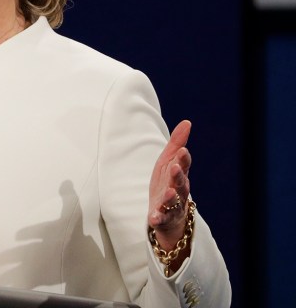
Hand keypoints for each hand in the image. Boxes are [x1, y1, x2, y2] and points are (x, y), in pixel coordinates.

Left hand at [148, 119, 192, 249]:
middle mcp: (178, 190)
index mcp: (179, 175)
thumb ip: (177, 143)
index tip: (183, 151)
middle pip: (180, 183)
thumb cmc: (169, 182)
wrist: (169, 214)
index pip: (183, 166)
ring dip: (170, 197)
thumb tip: (187, 122)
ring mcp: (171, 205)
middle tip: (174, 168)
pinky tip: (153, 217)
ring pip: (173, 201)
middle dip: (178, 175)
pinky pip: (161, 218)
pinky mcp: (162, 217)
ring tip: (168, 192)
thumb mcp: (169, 161)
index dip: (183, 159)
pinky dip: (158, 218)